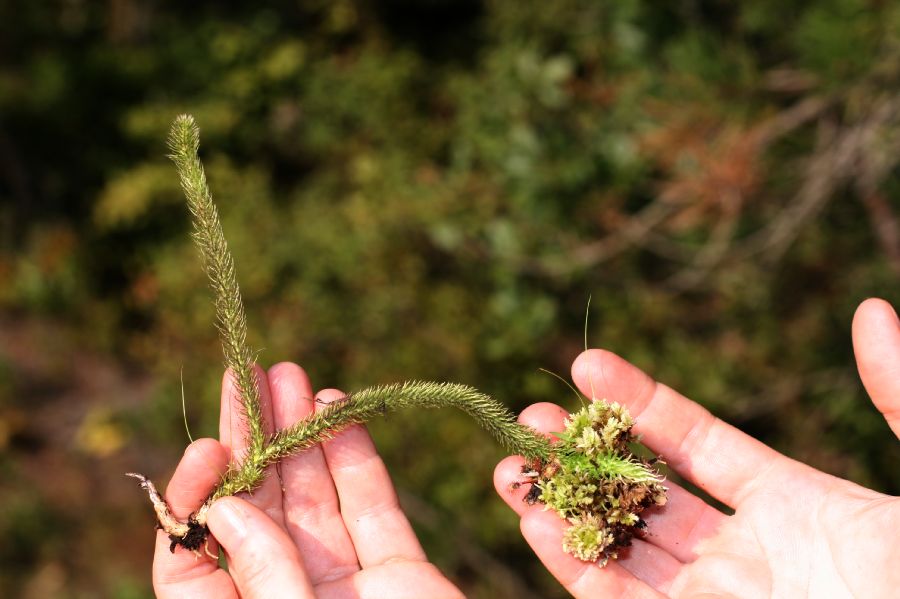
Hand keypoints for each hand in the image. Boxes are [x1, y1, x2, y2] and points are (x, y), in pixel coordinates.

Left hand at [151, 362, 462, 598]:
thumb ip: (263, 577)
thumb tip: (225, 507)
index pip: (194, 556)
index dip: (197, 494)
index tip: (214, 446)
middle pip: (255, 509)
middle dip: (255, 438)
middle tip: (249, 373)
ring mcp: (342, 585)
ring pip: (315, 497)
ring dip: (304, 434)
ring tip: (291, 376)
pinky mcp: (397, 573)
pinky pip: (373, 507)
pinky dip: (356, 458)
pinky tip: (338, 412)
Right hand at [495, 298, 899, 597]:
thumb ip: (895, 399)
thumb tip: (870, 309)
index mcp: (792, 502)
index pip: (696, 440)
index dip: (641, 400)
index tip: (588, 363)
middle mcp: (743, 550)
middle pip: (643, 490)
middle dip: (582, 453)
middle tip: (530, 418)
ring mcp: (717, 598)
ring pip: (621, 544)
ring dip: (563, 505)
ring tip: (511, 468)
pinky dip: (575, 566)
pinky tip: (536, 522)